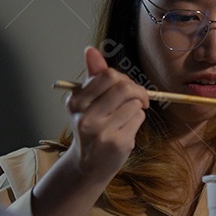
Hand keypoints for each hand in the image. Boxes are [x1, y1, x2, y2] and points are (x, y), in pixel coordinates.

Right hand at [61, 47, 148, 181]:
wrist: (88, 166)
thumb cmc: (92, 129)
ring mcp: (101, 132)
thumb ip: (93, 76)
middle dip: (138, 91)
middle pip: (123, 87)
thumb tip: (90, 50)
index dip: (123, 79)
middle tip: (140, 99)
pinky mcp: (117, 143)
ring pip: (134, 103)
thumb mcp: (88, 102)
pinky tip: (127, 129)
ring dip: (137, 108)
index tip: (127, 87)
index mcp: (75, 102)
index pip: (107, 76)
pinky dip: (138, 120)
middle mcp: (85, 117)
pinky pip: (138, 118)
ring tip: (127, 118)